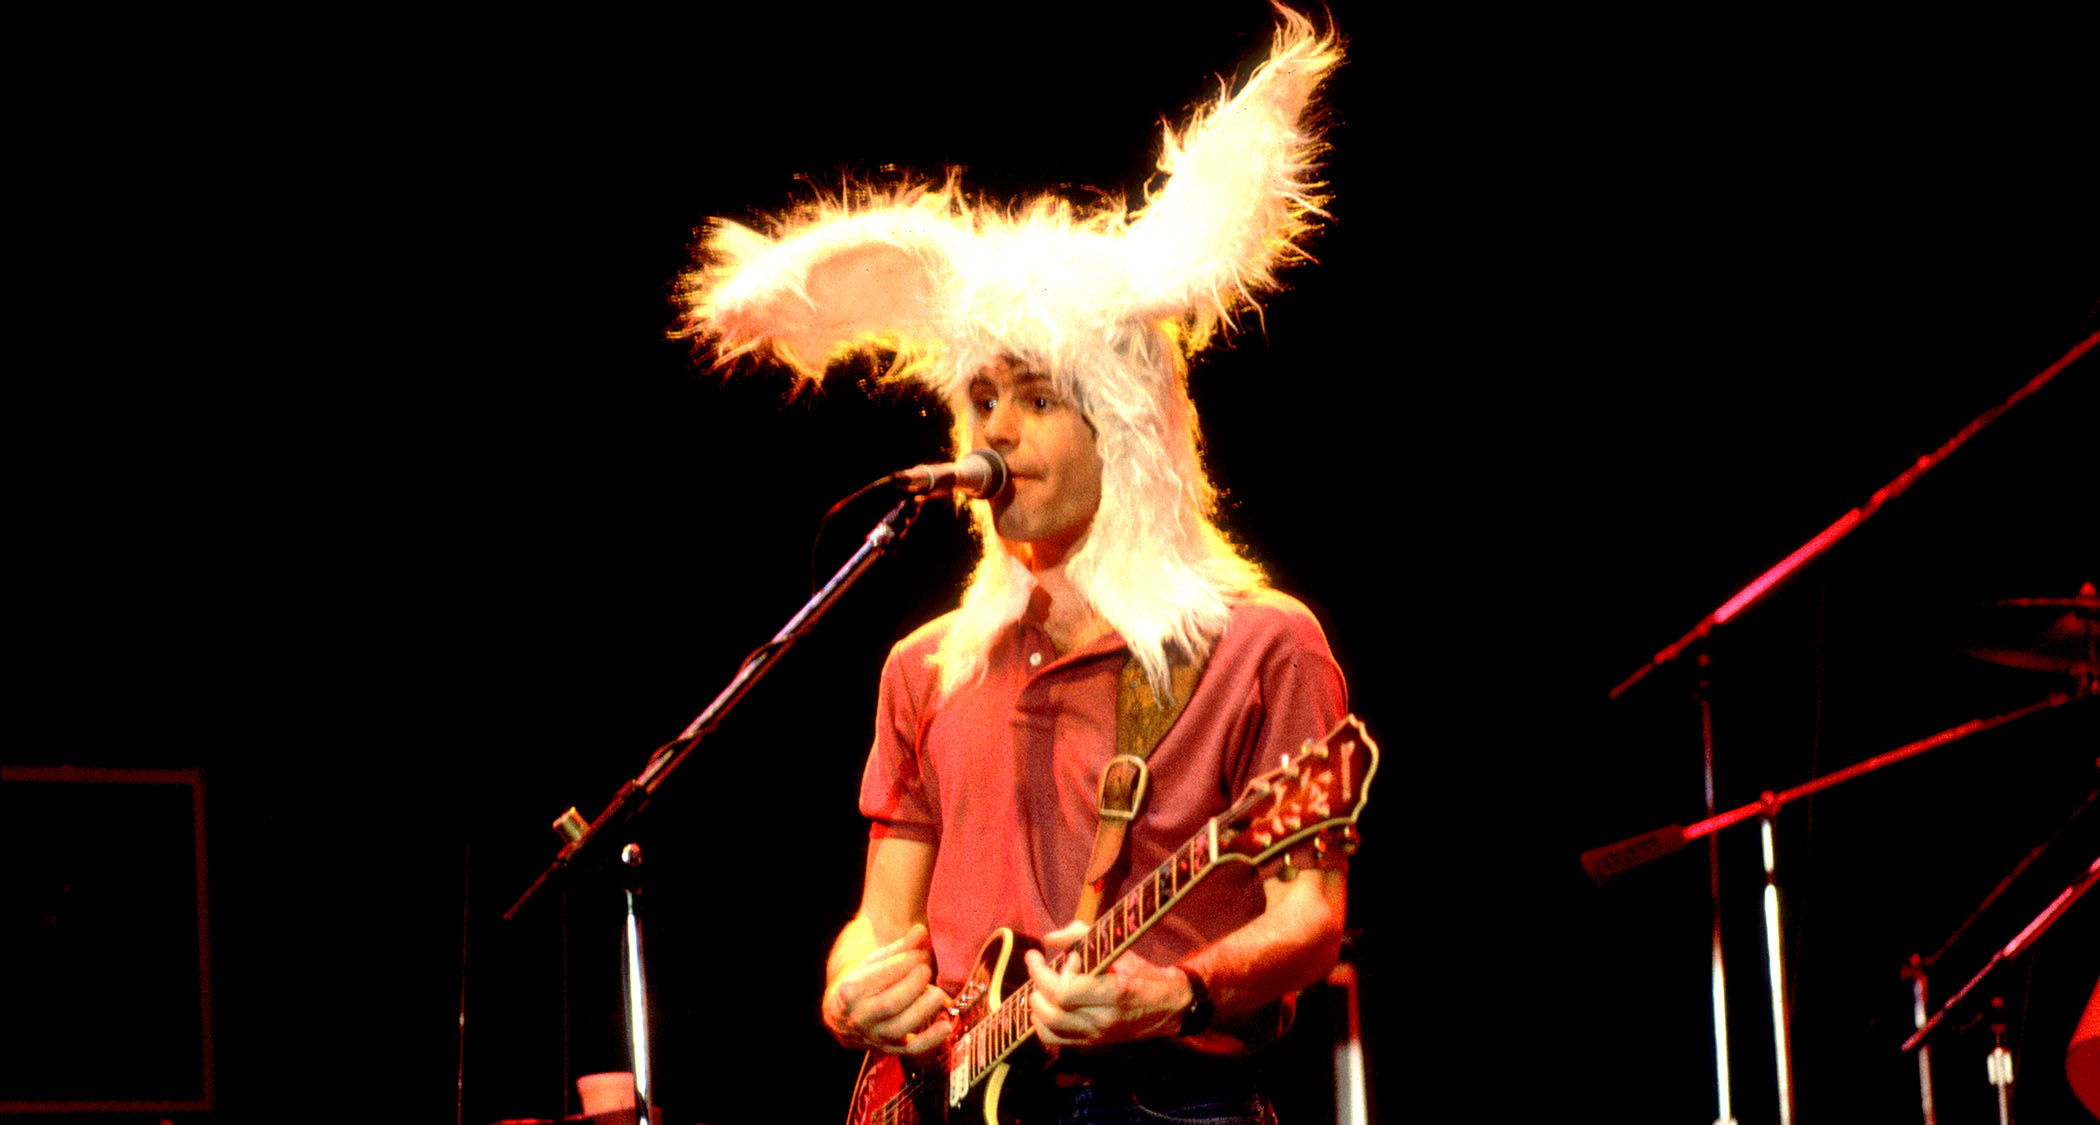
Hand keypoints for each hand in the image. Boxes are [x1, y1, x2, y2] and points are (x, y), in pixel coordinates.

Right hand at [823, 923, 953, 1054]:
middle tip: (927, 969)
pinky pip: (912, 1049)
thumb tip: (920, 931)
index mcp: (851, 991)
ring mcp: (875, 1036)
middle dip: (915, 983)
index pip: (881, 976)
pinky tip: (948, 1024)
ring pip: (901, 1026)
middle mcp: (860, 1017)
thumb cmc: (866, 982)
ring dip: (924, 1008)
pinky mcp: (891, 1050)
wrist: (845, 1017)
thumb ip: (900, 947)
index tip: (920, 953)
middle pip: (891, 1002)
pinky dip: (932, 1040)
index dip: (905, 962)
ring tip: (938, 992)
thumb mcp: (876, 962)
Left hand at [1022, 920, 1190, 1048]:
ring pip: (1049, 1030)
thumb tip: (1050, 938)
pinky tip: (1046, 1007)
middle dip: (1036, 986)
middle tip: (1036, 966)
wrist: (1170, 1007)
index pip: (1063, 991)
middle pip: (1052, 1012)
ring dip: (1036, 1007)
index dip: (1043, 972)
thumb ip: (1082, 936)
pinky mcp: (1092, 1045)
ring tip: (1039, 987)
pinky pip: (1056, 1041)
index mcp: (1112, 993)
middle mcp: (1102, 1020)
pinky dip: (1042, 1025)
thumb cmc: (1144, 974)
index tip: (1037, 954)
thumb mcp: (1119, 949)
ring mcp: (1096, 1037)